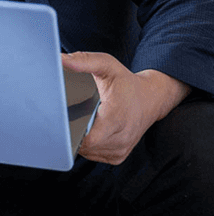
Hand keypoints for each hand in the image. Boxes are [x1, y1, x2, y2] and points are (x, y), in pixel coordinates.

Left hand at [64, 51, 190, 164]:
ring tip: (83, 121)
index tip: (65, 118)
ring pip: (87, 152)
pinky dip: (88, 146)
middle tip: (72, 116)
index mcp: (116, 118)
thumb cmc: (127, 83)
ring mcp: (120, 150)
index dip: (71, 131)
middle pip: (83, 145)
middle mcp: (120, 138)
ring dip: (80, 139)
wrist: (152, 98)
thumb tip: (61, 59)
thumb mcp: (107, 66)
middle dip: (73, 132)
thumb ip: (84, 61)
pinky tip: (90, 131)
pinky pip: (94, 155)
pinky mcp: (118, 156)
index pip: (86, 138)